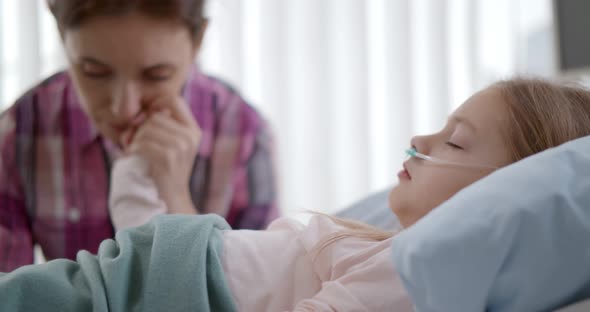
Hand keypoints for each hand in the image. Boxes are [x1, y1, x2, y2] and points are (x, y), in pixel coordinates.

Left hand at [127, 95, 200, 213]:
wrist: (171, 199)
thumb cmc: (165, 170)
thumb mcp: (172, 145)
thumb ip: (164, 125)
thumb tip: (145, 108)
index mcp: (193, 130)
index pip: (174, 99)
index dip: (156, 104)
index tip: (145, 120)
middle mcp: (190, 136)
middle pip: (156, 116)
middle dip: (140, 127)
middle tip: (132, 140)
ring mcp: (181, 147)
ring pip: (147, 129)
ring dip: (135, 140)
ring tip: (134, 150)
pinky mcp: (168, 158)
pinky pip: (142, 143)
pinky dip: (133, 150)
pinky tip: (132, 156)